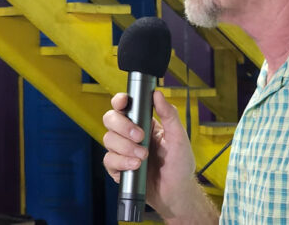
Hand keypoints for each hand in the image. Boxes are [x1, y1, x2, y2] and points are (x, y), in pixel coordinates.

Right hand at [102, 91, 196, 217]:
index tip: (124, 102)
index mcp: (145, 122)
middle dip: (123, 126)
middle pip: (111, 119)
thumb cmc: (180, 164)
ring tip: (143, 157)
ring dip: (125, 147)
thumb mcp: (179, 137)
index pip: (126, 106)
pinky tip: (135, 167)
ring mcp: (123, 151)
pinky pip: (109, 160)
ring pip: (108, 139)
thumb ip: (169, 115)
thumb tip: (158, 94)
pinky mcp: (119, 168)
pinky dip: (121, 162)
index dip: (120, 101)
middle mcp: (131, 134)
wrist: (176, 193)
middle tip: (140, 136)